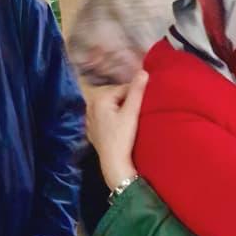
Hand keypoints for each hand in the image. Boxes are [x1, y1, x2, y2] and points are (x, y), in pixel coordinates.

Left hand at [85, 69, 148, 189]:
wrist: (113, 164)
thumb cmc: (122, 138)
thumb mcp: (131, 113)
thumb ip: (137, 91)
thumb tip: (144, 71)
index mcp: (99, 98)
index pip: (123, 89)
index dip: (136, 96)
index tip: (144, 105)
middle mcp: (90, 105)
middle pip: (115, 97)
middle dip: (127, 102)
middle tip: (137, 115)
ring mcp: (90, 119)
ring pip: (110, 108)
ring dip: (120, 111)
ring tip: (130, 122)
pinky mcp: (92, 131)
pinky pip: (105, 119)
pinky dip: (113, 121)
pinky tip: (119, 129)